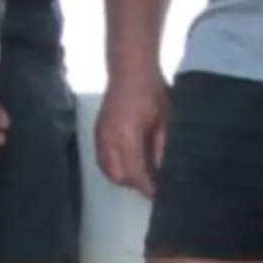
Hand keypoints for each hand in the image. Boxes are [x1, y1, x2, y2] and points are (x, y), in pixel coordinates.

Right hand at [94, 70, 169, 194]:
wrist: (130, 70)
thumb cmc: (152, 91)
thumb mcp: (164, 121)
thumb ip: (161, 149)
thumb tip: (161, 172)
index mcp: (128, 134)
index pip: (135, 172)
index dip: (147, 186)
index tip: (158, 192)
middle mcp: (110, 138)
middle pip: (119, 176)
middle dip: (135, 184)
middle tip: (152, 184)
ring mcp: (100, 135)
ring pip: (108, 170)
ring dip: (124, 177)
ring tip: (141, 175)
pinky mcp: (97, 132)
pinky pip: (102, 159)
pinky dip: (114, 168)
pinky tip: (127, 165)